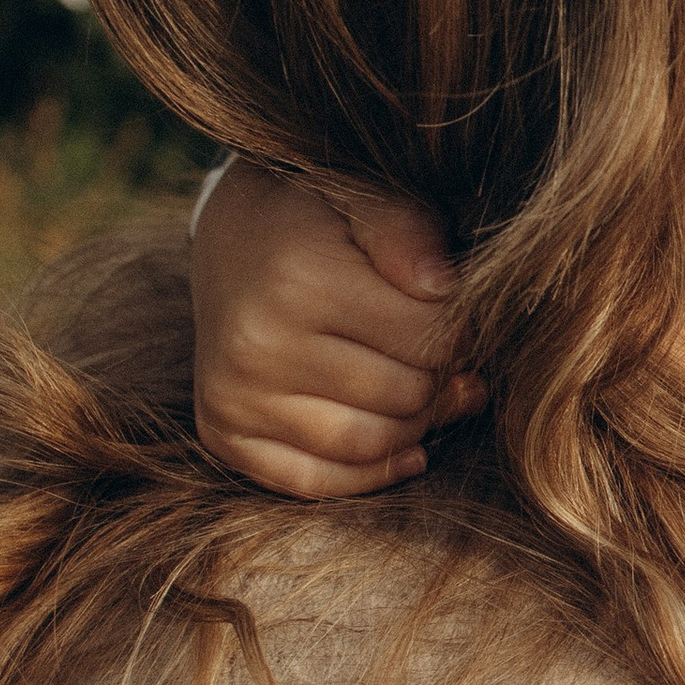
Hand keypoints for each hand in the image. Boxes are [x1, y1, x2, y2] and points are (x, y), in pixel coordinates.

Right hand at [192, 159, 486, 499]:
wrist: (233, 236)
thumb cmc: (319, 219)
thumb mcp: (367, 201)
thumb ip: (411, 234)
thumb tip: (447, 287)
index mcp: (299, 282)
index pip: (429, 339)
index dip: (462, 332)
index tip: (459, 316)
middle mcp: (256, 346)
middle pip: (405, 396)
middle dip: (440, 378)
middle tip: (444, 355)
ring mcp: (234, 396)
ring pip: (370, 445)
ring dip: (415, 425)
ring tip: (426, 390)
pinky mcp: (222, 434)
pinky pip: (315, 483)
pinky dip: (370, 473)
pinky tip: (406, 446)